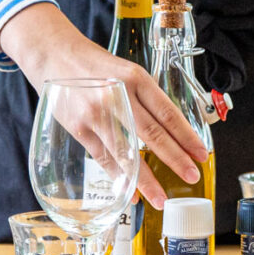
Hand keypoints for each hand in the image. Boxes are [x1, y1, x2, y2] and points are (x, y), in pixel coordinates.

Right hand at [0, 2, 207, 206]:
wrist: (53, 55)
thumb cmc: (94, 65)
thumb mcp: (126, 71)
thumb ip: (145, 98)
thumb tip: (171, 131)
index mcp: (135, 79)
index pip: (167, 113)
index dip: (187, 137)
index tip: (201, 154)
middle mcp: (118, 96)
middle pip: (153, 134)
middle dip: (175, 159)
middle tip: (192, 176)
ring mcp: (97, 114)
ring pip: (127, 152)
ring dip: (146, 180)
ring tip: (161, 199)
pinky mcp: (80, 128)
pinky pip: (104, 158)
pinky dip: (119, 178)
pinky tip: (131, 193)